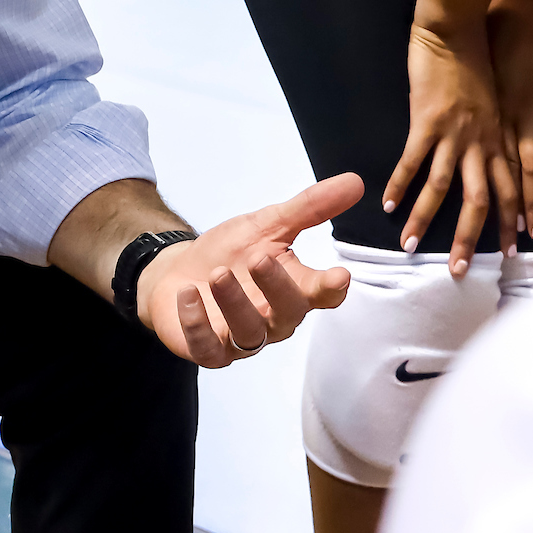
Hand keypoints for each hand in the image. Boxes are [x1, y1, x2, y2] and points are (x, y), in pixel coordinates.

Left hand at [133, 176, 357, 366]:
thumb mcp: (267, 224)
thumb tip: (355, 182)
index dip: (331, 287)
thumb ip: (310, 208)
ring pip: (248, 332)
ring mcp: (241, 337)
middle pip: (288, 312)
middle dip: (276, 286)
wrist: (178, 273)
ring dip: (234, 302)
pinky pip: (207, 347)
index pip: (323, 293)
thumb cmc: (230, 253)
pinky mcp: (208, 350)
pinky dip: (197, 323)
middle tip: (259, 257)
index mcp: (295, 288)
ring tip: (218, 274)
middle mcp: (274, 318)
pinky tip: (188, 295)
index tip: (339, 276)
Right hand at [386, 21, 514, 275]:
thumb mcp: (498, 95)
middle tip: (459, 270)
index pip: (510, 187)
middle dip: (470, 238)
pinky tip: (387, 205)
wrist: (460, 26)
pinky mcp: (427, 121)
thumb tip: (490, 142)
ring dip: (426, 220)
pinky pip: (412, 161)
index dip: (512, 220)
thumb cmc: (482, 52)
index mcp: (500, 136)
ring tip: (411, 248)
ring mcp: (454, 134)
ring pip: (443, 188)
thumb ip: (494, 123)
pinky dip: (399, 185)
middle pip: (480, 200)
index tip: (514, 249)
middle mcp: (481, 142)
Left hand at [486, 0, 532, 255]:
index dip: (494, 205)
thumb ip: (479, 108)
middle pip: (526, 174)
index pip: (494, 171)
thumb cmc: (488, 35)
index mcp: (495, 118)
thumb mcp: (474, 79)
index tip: (495, 234)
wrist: (518, 3)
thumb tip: (467, 130)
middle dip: (529, 209)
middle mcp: (523, 118)